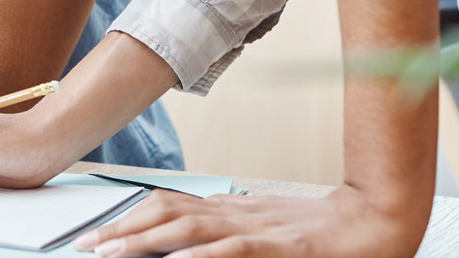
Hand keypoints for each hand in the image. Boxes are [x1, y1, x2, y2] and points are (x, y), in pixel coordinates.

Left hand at [69, 185, 427, 257]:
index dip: (126, 217)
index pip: (165, 205)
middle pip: (165, 213)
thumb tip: (180, 238)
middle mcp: (232, 212)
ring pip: (187, 229)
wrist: (373, 221)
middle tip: (85, 246)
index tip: (94, 233)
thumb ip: (221, 230)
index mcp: (226, 208)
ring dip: (145, 241)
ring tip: (111, 253)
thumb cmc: (313, 228)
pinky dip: (200, 254)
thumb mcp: (259, 225)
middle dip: (121, 230)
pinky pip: (231, 249)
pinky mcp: (276, 246)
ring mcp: (253, 228)